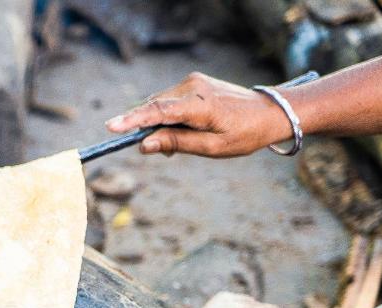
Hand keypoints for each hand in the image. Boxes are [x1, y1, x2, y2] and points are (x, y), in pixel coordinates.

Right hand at [105, 72, 294, 156]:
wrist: (269, 111)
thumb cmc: (243, 134)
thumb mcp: (212, 147)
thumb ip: (176, 143)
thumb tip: (144, 144)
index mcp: (201, 105)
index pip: (159, 112)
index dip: (133, 120)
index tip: (112, 127)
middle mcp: (193, 86)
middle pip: (154, 108)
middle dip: (147, 129)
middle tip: (162, 153)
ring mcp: (193, 81)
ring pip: (159, 104)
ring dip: (158, 123)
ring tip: (179, 141)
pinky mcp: (193, 81)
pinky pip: (168, 100)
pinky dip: (166, 116)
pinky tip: (182, 128)